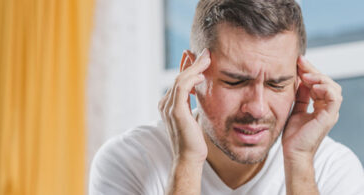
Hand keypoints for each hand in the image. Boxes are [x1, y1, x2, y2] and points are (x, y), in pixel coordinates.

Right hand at [158, 48, 210, 162]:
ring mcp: (168, 107)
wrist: (189, 157)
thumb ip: (192, 103)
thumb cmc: (193, 139)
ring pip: (180, 80)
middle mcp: (165, 103)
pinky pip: (182, 88)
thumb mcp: (193, 116)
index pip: (178, 81)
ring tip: (207, 58)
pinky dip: (192, 78)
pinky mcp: (175, 111)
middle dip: (192, 63)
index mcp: (168, 104)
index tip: (197, 56)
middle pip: (178, 77)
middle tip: (205, 52)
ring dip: (195, 67)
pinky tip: (202, 74)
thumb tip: (199, 91)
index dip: (187, 67)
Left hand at [282, 56, 342, 160]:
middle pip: (326, 82)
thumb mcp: (295, 109)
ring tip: (305, 76)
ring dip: (319, 78)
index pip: (318, 83)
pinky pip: (334, 98)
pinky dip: (325, 89)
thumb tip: (298, 79)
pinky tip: (312, 86)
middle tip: (300, 62)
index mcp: (320, 105)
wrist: (293, 152)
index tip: (297, 61)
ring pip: (333, 87)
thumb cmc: (293, 135)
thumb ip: (299, 95)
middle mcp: (327, 108)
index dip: (309, 71)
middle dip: (313, 70)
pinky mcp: (329, 117)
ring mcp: (330, 112)